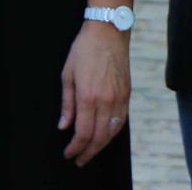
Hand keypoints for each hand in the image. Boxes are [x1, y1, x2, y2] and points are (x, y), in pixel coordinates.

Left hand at [58, 21, 130, 165]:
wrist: (108, 32)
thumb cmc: (84, 49)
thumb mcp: (68, 73)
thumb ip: (67, 103)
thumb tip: (64, 125)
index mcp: (88, 96)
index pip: (83, 133)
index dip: (75, 147)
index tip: (69, 153)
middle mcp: (106, 101)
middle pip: (98, 138)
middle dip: (87, 152)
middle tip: (79, 159)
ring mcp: (119, 99)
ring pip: (111, 133)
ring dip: (101, 146)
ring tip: (90, 152)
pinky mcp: (127, 95)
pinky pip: (121, 121)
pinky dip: (112, 133)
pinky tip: (105, 136)